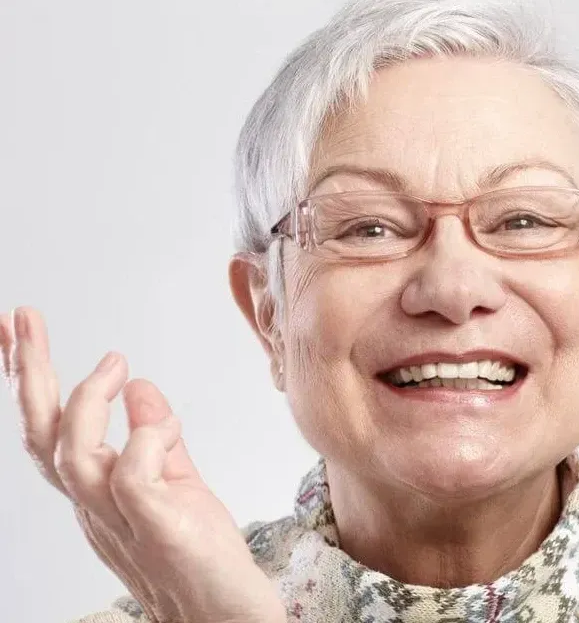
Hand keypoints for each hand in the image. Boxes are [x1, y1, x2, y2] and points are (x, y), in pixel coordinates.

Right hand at [1, 308, 287, 622]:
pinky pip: (132, 479)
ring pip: (73, 457)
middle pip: (43, 438)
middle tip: (24, 318)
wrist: (224, 618)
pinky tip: (166, 426)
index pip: (49, 433)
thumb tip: (139, 386)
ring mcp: (122, 522)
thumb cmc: (200, 556)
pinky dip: (143, 440)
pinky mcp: (158, 530)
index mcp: (96, 494)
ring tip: (114, 362)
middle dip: (29, 374)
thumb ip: (157, 438)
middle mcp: (96, 508)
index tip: (18, 331)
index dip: (28, 382)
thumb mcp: (176, 481)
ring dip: (86, 401)